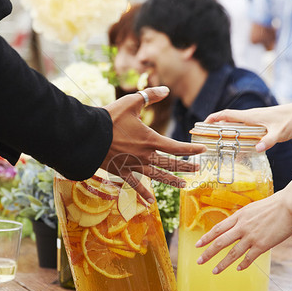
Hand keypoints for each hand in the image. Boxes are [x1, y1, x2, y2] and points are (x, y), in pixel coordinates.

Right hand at [103, 86, 205, 201]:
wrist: (88, 135)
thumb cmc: (110, 117)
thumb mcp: (131, 102)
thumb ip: (151, 95)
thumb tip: (167, 89)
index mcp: (150, 140)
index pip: (176, 147)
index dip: (191, 149)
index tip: (203, 149)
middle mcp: (145, 155)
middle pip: (170, 163)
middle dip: (186, 166)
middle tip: (198, 169)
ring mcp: (134, 165)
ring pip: (157, 176)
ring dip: (171, 181)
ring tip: (183, 185)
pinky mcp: (121, 171)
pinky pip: (135, 184)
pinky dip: (143, 193)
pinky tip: (151, 201)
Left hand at [195, 172, 291, 272]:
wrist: (290, 204)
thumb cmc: (276, 204)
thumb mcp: (254, 208)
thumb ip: (246, 218)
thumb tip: (241, 224)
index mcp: (239, 216)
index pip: (218, 228)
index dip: (207, 238)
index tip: (198, 245)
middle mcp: (242, 227)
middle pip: (220, 242)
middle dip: (208, 253)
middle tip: (199, 261)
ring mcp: (251, 236)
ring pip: (232, 253)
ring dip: (222, 264)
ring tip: (214, 271)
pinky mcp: (262, 244)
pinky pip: (249, 257)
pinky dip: (243, 264)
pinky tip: (238, 269)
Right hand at [205, 81, 291, 151]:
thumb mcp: (281, 133)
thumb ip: (269, 141)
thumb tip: (257, 149)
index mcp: (252, 116)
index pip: (227, 115)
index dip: (213, 118)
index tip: (202, 124)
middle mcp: (253, 116)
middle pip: (229, 119)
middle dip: (216, 126)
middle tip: (206, 136)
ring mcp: (259, 119)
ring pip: (238, 124)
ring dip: (227, 130)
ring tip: (219, 142)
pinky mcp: (265, 122)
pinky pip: (247, 128)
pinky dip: (239, 134)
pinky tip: (241, 144)